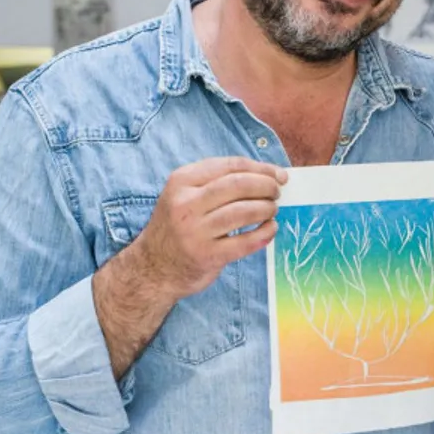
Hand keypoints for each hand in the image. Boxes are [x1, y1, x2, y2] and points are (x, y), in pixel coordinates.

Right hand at [128, 157, 285, 301]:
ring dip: (267, 208)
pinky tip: (270, 228)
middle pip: (239, 185)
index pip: (230, 166)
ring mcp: (195, 231)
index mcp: (181, 181)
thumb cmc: (178, 226)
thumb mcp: (184, 196)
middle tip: (276, 192)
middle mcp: (186, 203)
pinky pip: (246, 241)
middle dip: (266, 186)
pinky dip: (265, 233)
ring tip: (272, 210)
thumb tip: (267, 175)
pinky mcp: (207, 255)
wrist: (154, 267)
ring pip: (244, 211)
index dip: (261, 168)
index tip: (279, 174)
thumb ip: (216, 182)